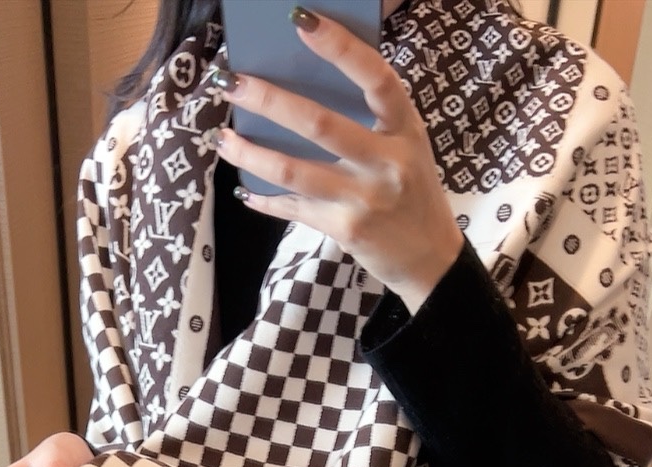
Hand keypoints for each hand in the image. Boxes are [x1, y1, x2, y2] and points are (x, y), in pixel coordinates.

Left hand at [211, 7, 462, 314]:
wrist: (430, 259)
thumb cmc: (412, 191)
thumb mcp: (406, 146)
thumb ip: (371, 119)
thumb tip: (304, 86)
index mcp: (406, 129)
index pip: (375, 78)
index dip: (339, 47)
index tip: (301, 20)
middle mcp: (387, 162)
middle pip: (319, 124)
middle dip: (268, 100)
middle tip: (231, 82)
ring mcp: (364, 199)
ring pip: (293, 171)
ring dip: (250, 153)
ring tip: (222, 138)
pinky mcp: (345, 230)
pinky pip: (293, 208)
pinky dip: (264, 198)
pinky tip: (243, 188)